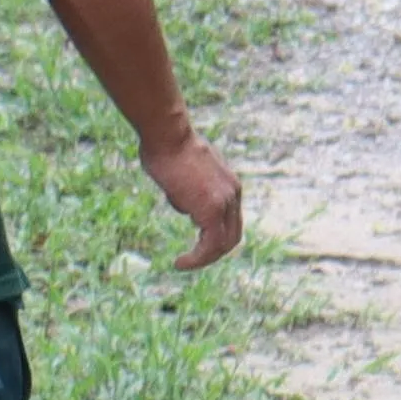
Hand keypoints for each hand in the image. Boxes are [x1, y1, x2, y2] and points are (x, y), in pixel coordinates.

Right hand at [143, 136, 246, 270]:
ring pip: (222, 244)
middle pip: (232, 236)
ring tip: (183, 264)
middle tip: (192, 260)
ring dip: (203, 259)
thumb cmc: (168, 147)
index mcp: (230, 185)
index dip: (216, 236)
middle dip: (213, 252)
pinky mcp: (211, 211)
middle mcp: (233, 194)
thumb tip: (186, 205)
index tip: (197, 243)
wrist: (168, 135)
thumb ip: (190, 191)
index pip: (231, 220)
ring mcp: (224, 203)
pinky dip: (196, 259)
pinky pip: (208, 246)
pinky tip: (180, 263)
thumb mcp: (185, 173)